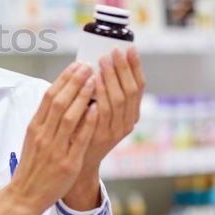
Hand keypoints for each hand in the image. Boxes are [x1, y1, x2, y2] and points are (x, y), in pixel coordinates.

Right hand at [7, 61, 98, 214]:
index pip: (49, 96)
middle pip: (58, 102)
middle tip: (87, 66)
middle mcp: (43, 134)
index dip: (63, 79)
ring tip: (94, 80)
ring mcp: (55, 148)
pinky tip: (96, 109)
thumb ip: (45, 120)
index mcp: (35, 127)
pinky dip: (87, 122)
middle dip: (74, 82)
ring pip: (68, 117)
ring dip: (82, 96)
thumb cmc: (32, 165)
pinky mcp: (67, 162)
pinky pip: (79, 139)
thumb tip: (59, 97)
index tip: (76, 66)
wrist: (25, 194)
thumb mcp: (33, 138)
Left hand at [63, 45, 145, 208]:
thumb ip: (101, 94)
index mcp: (129, 116)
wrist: (76, 166)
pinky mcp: (98, 137)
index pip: (139, 87)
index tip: (130, 48)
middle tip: (113, 51)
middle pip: (130, 92)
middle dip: (122, 69)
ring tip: (103, 62)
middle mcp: (126, 124)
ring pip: (118, 101)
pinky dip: (99, 95)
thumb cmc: (85, 134)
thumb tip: (95, 64)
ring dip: (111, 79)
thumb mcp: (99, 114)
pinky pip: (101, 113)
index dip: (135, 67)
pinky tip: (93, 81)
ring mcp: (113, 132)